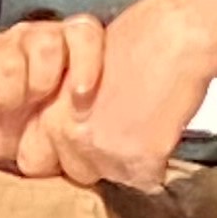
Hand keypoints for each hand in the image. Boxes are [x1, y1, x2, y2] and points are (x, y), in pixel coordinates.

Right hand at [0, 18, 105, 171]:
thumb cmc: (32, 128)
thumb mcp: (68, 123)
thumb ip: (93, 114)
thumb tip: (125, 131)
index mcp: (65, 49)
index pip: (84, 32)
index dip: (87, 60)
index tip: (80, 98)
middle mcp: (31, 40)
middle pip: (47, 42)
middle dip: (43, 79)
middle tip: (36, 102)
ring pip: (9, 60)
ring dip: (10, 94)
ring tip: (7, 110)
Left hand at [48, 0, 216, 188]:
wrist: (173, 37)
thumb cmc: (133, 44)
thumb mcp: (80, 76)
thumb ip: (70, 110)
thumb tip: (79, 130)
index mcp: (51, 115)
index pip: (43, 161)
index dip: (70, 151)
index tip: (89, 138)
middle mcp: (71, 136)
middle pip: (81, 173)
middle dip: (101, 159)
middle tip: (125, 129)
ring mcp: (105, 150)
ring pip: (116, 178)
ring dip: (131, 163)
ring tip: (145, 126)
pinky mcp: (142, 158)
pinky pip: (150, 180)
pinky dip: (159, 163)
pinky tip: (162, 131)